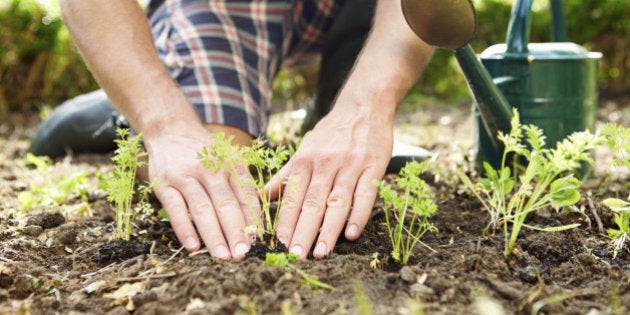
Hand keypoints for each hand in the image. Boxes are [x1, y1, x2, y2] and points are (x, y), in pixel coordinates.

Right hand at [144, 124, 259, 259]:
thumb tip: (255, 221)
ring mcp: (186, 177)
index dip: (253, 221)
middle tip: (243, 254)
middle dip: (236, 232)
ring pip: (202, 208)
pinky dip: (184, 228)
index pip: (246, 196)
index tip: (258, 242)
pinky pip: (175, 209)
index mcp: (231, 165)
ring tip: (223, 256)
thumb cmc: (205, 153)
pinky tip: (193, 246)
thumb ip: (240, 186)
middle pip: (226, 204)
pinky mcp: (165, 184)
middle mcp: (210, 170)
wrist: (171, 129)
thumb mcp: (228, 160)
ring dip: (214, 235)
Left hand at [267, 104, 392, 258]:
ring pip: (337, 202)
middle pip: (312, 203)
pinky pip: (365, 194)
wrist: (363, 106)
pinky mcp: (373, 166)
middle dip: (302, 232)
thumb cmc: (331, 133)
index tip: (277, 246)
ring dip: (328, 230)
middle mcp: (325, 164)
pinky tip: (352, 234)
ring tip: (320, 253)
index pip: (292, 197)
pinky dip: (359, 215)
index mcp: (305, 161)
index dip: (285, 223)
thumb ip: (285, 176)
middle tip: (295, 257)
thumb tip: (261, 197)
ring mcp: (350, 165)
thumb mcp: (304, 150)